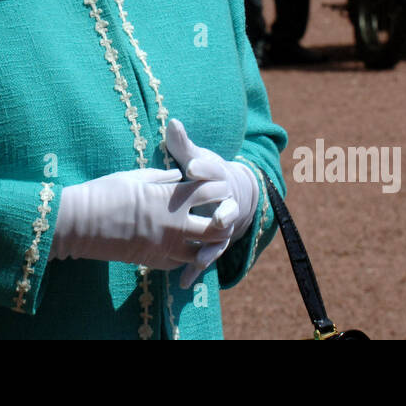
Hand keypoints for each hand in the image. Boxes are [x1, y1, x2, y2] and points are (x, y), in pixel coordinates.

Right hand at [51, 167, 234, 270]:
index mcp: (171, 199)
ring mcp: (166, 247)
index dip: (216, 187)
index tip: (217, 184)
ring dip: (207, 243)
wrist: (80, 223)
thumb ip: (161, 177)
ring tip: (206, 235)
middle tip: (221, 213)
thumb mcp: (134, 177)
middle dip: (223, 219)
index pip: (209, 193)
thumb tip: (179, 175)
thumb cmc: (104, 193)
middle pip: (216, 227)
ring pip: (202, 252)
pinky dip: (186, 256)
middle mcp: (175, 225)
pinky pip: (180, 263)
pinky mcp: (154, 261)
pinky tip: (183, 248)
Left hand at [165, 119, 259, 287]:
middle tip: (216, 217)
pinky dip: (196, 270)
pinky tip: (184, 282)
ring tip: (202, 260)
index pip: (212, 170)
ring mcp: (223, 226)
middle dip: (222, 212)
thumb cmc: (207, 174)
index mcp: (218, 177)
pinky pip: (206, 258)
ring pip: (220, 239)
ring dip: (212, 249)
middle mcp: (226, 203)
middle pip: (226, 208)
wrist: (233, 194)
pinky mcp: (215, 244)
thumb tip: (172, 122)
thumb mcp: (196, 157)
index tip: (191, 165)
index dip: (202, 167)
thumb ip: (183, 145)